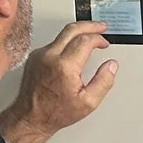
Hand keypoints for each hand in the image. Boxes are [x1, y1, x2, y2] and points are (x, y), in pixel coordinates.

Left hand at [1, 22, 118, 142]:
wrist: (30, 117)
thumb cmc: (55, 112)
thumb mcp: (88, 103)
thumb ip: (103, 81)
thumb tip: (111, 66)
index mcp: (64, 67)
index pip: (85, 40)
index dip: (98, 38)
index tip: (104, 42)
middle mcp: (50, 57)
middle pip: (72, 29)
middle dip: (89, 26)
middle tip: (100, 27)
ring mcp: (40, 55)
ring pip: (61, 34)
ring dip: (77, 33)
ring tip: (89, 36)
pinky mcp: (34, 57)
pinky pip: (53, 43)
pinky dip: (66, 42)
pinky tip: (74, 48)